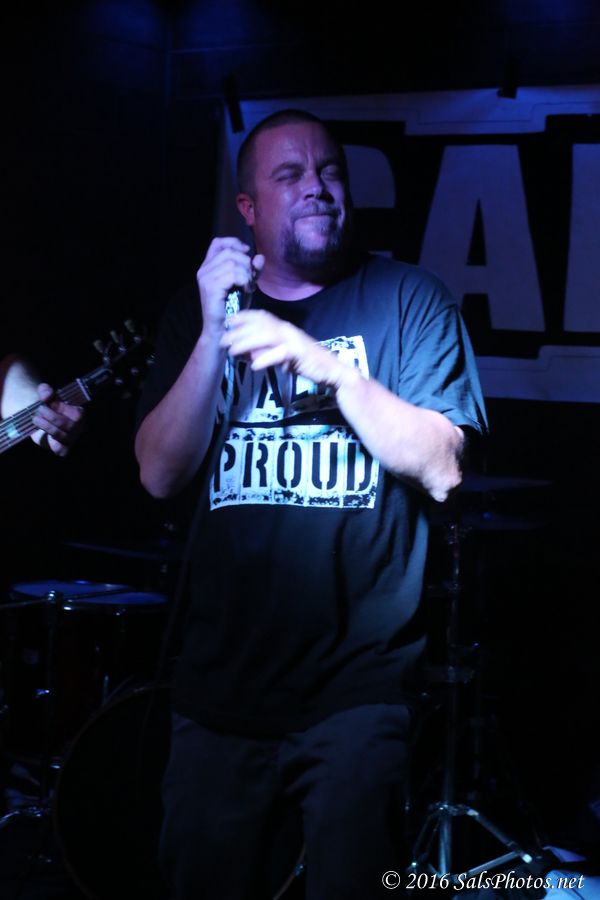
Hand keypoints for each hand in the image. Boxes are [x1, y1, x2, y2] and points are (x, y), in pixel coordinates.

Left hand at [31, 383, 84, 456]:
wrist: (41, 419)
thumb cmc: (48, 406)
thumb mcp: (46, 396)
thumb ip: (45, 391)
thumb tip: (46, 394)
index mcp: (80, 413)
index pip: (77, 414)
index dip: (62, 409)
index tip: (47, 403)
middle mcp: (79, 427)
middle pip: (70, 426)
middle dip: (53, 418)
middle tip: (39, 410)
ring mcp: (72, 439)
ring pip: (63, 437)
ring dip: (48, 427)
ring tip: (36, 419)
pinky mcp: (63, 448)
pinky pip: (61, 450)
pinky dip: (52, 444)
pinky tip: (42, 434)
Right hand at [196, 237, 263, 335]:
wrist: (222, 328)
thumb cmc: (233, 307)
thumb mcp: (245, 285)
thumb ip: (252, 270)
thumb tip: (260, 257)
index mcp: (208, 267)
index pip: (217, 243)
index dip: (234, 243)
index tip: (246, 253)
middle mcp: (203, 270)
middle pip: (229, 252)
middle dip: (245, 263)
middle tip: (250, 280)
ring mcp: (205, 278)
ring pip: (232, 262)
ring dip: (246, 274)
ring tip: (248, 287)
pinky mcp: (210, 287)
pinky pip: (233, 274)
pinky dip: (244, 280)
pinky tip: (246, 290)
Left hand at [220, 309, 354, 389]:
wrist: (331, 371)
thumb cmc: (307, 363)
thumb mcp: (283, 356)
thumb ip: (267, 352)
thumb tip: (247, 354)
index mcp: (284, 327)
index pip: (262, 316)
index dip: (244, 316)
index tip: (228, 321)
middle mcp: (288, 330)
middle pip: (259, 326)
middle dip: (238, 332)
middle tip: (222, 341)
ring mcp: (294, 340)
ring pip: (266, 336)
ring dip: (247, 343)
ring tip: (232, 352)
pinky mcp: (299, 353)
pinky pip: (280, 354)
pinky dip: (265, 359)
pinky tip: (254, 366)